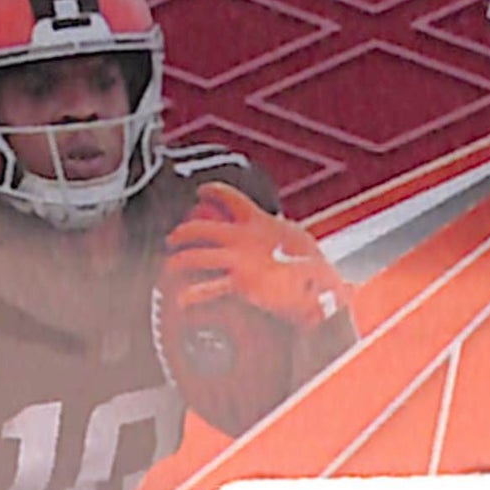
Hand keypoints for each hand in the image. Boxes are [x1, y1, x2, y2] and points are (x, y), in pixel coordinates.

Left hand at [163, 183, 343, 330]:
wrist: (321, 285)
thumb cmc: (313, 266)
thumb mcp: (297, 240)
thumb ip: (279, 233)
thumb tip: (277, 228)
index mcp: (259, 222)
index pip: (231, 197)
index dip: (212, 190)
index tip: (201, 190)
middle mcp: (244, 237)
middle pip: (202, 228)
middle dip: (182, 232)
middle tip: (172, 238)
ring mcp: (240, 259)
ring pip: (197, 256)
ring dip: (178, 261)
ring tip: (168, 267)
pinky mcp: (240, 283)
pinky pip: (208, 289)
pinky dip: (191, 295)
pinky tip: (181, 299)